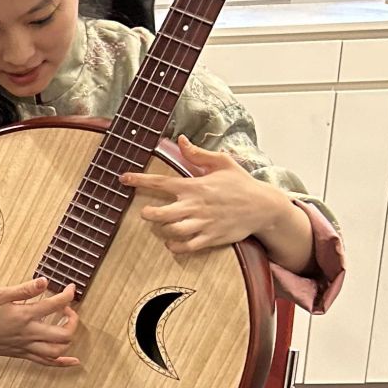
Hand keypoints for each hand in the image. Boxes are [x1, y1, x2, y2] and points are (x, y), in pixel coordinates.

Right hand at [0, 278, 80, 365]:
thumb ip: (24, 290)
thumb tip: (44, 282)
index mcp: (24, 316)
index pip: (55, 305)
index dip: (68, 295)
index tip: (70, 289)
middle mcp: (28, 334)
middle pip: (63, 334)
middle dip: (73, 320)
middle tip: (67, 309)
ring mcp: (26, 347)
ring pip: (57, 351)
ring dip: (68, 338)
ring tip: (65, 325)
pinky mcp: (22, 354)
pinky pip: (46, 362)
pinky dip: (62, 362)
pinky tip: (73, 360)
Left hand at [123, 137, 284, 255]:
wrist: (263, 207)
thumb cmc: (241, 184)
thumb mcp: (222, 163)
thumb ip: (197, 154)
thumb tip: (180, 140)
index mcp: (194, 186)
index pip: (160, 182)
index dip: (139, 180)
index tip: (124, 178)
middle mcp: (195, 206)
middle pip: (159, 214)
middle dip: (147, 214)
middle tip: (146, 212)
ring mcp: (202, 224)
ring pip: (170, 231)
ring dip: (161, 230)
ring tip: (162, 225)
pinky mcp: (210, 238)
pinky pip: (185, 247)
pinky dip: (174, 246)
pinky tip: (173, 242)